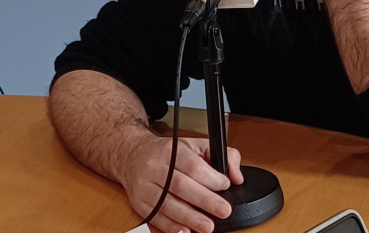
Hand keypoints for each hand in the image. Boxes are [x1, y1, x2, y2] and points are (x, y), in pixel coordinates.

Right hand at [121, 133, 243, 232]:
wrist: (132, 155)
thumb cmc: (168, 152)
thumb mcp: (195, 144)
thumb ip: (222, 156)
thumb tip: (236, 176)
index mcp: (172, 151)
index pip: (192, 166)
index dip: (210, 179)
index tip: (225, 185)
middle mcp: (156, 168)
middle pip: (181, 186)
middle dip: (204, 201)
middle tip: (223, 210)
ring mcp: (145, 186)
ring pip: (167, 204)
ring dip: (189, 218)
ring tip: (207, 226)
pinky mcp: (140, 202)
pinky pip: (155, 217)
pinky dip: (171, 227)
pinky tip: (185, 231)